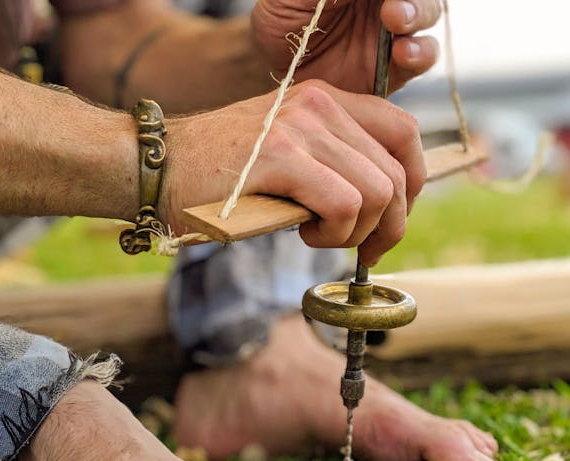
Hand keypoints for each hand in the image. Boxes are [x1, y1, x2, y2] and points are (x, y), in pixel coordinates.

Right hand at [160, 80, 424, 264]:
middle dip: (390, 226)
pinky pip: (343, 204)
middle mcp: (320, 105)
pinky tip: (304, 234)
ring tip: (318, 236)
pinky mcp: (279, 156)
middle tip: (362, 251)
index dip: (412, 185)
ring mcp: (300, 127)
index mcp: (328, 99)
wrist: (157, 166)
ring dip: (355, 233)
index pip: (405, 133)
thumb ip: (333, 161)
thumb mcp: (287, 151)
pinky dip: (334, 233)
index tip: (390, 221)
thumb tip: (384, 202)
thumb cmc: (221, 173)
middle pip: (397, 173)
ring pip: (376, 193)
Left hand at [250, 0, 440, 93]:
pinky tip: (402, 53)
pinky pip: (422, 58)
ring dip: (419, 14)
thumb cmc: (282, 20)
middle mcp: (384, 2)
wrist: (278, 70)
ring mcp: (394, 32)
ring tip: (396, 21)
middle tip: (389, 7)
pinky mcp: (397, 68)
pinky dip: (420, 53)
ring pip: (427, 15)